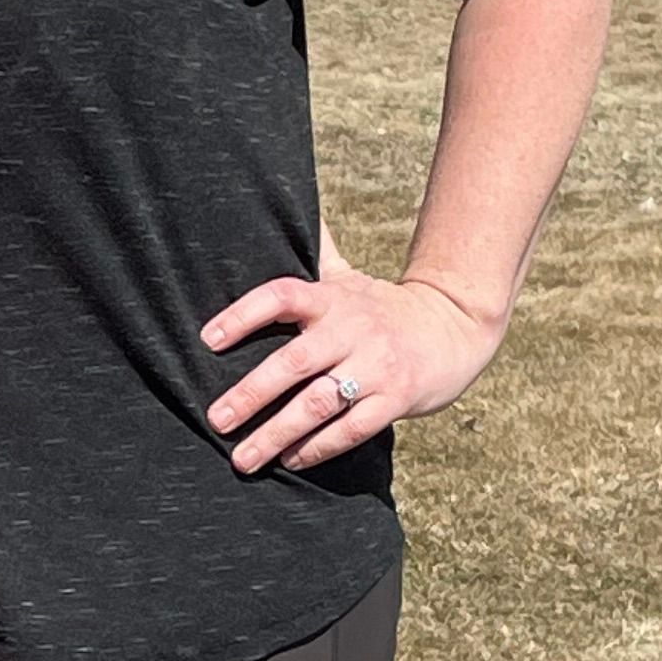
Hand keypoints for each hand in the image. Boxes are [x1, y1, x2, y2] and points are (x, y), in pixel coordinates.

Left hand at [201, 226, 504, 475]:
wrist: (454, 329)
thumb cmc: (383, 307)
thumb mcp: (349, 277)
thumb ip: (314, 253)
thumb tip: (283, 200)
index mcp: (333, 299)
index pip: (281, 296)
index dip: (243, 315)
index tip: (207, 339)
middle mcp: (352, 330)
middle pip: (293, 362)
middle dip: (250, 394)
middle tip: (216, 419)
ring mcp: (375, 367)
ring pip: (318, 405)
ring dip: (277, 434)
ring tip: (243, 458)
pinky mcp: (396, 400)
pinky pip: (351, 430)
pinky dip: (317, 448)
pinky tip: (290, 460)